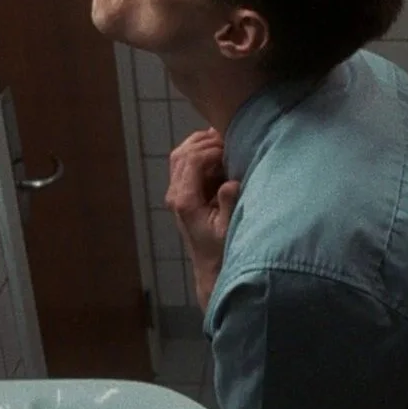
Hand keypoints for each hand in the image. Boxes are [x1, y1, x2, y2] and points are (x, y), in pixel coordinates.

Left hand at [165, 129, 240, 308]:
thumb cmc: (221, 251)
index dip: (213, 149)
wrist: (210, 268)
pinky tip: (218, 150)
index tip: (232, 150)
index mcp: (185, 201)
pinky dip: (200, 152)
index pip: (193, 160)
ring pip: (181, 155)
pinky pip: (185, 163)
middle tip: (230, 140)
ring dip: (201, 144)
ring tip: (224, 141)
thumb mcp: (228, 229)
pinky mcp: (183, 193)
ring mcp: (177, 193)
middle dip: (207, 142)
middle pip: (183, 153)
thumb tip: (231, 182)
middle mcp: (176, 194)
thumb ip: (228, 204)